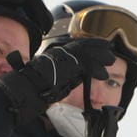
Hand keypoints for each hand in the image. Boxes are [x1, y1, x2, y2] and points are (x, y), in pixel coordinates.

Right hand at [0, 39, 118, 122]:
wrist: (26, 90)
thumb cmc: (34, 89)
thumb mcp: (52, 79)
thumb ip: (65, 76)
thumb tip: (79, 77)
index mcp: (55, 55)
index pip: (75, 47)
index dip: (88, 45)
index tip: (99, 45)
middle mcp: (59, 53)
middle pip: (82, 46)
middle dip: (97, 47)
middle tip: (109, 49)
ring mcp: (63, 58)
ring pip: (86, 53)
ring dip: (100, 56)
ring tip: (111, 61)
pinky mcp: (66, 66)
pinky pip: (85, 65)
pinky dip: (96, 69)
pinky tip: (103, 74)